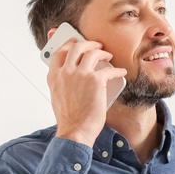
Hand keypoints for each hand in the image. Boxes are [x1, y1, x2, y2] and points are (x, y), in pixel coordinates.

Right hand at [46, 29, 127, 145]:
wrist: (75, 131)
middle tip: (96, 45)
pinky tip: (121, 72)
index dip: (68, 44)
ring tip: (108, 55)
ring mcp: (80, 74)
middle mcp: (65, 72)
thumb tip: (76, 73)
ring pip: (93, 53)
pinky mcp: (95, 81)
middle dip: (88, 43)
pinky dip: (117, 70)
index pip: (59, 52)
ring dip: (102, 52)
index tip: (75, 42)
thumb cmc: (70, 118)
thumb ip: (64, 82)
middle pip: (76, 47)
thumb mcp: (59, 96)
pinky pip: (109, 70)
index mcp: (53, 76)